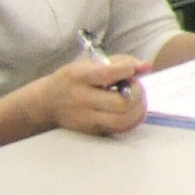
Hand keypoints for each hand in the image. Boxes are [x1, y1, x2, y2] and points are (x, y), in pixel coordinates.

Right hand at [23, 57, 148, 138]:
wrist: (47, 103)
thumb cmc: (73, 80)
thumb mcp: (90, 64)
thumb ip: (121, 62)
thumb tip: (146, 67)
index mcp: (80, 77)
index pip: (108, 74)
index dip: (128, 70)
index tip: (131, 70)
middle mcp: (82, 99)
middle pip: (122, 103)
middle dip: (138, 93)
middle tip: (136, 87)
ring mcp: (87, 119)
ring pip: (124, 120)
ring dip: (139, 109)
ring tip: (136, 99)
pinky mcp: (93, 131)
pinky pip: (121, 129)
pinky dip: (133, 119)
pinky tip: (130, 110)